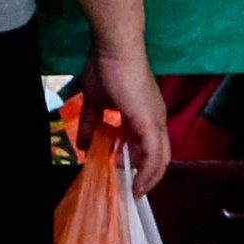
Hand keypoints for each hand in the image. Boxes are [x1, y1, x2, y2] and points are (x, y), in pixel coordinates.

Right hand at [82, 43, 168, 194]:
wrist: (114, 50)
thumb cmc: (106, 70)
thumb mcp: (95, 102)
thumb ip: (92, 123)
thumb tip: (83, 145)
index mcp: (145, 114)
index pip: (149, 145)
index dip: (140, 163)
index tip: (126, 177)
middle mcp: (156, 119)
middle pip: (159, 156)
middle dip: (146, 176)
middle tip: (131, 191)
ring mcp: (156, 121)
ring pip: (160, 159)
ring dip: (147, 178)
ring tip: (134, 193)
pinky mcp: (150, 123)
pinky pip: (153, 155)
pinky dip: (147, 172)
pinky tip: (138, 185)